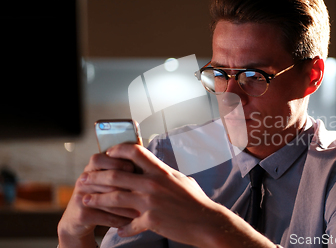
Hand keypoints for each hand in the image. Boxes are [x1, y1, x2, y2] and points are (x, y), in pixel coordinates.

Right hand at [57, 152, 139, 247]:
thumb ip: (120, 168)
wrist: (78, 219)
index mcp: (90, 169)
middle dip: (124, 185)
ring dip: (126, 206)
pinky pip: (104, 216)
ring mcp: (80, 198)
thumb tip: (140, 152)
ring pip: (107, 200)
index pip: (99, 159)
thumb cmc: (102, 194)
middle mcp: (83, 181)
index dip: (116, 162)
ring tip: (141, 211)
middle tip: (141, 191)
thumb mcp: (108, 179)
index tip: (132, 168)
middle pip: (105, 180)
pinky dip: (119, 219)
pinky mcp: (81, 215)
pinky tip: (130, 222)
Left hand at [80, 143, 275, 247]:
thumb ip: (165, 173)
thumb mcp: (182, 180)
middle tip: (84, 179)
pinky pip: (129, 223)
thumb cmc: (197, 202)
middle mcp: (153, 183)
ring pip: (115, 197)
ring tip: (85, 200)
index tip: (107, 154)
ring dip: (96, 199)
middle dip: (96, 177)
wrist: (207, 222)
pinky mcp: (150, 220)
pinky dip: (122, 227)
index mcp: (161, 171)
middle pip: (116, 175)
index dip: (118, 151)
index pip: (135, 152)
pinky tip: (116, 230)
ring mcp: (150, 202)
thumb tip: (157, 167)